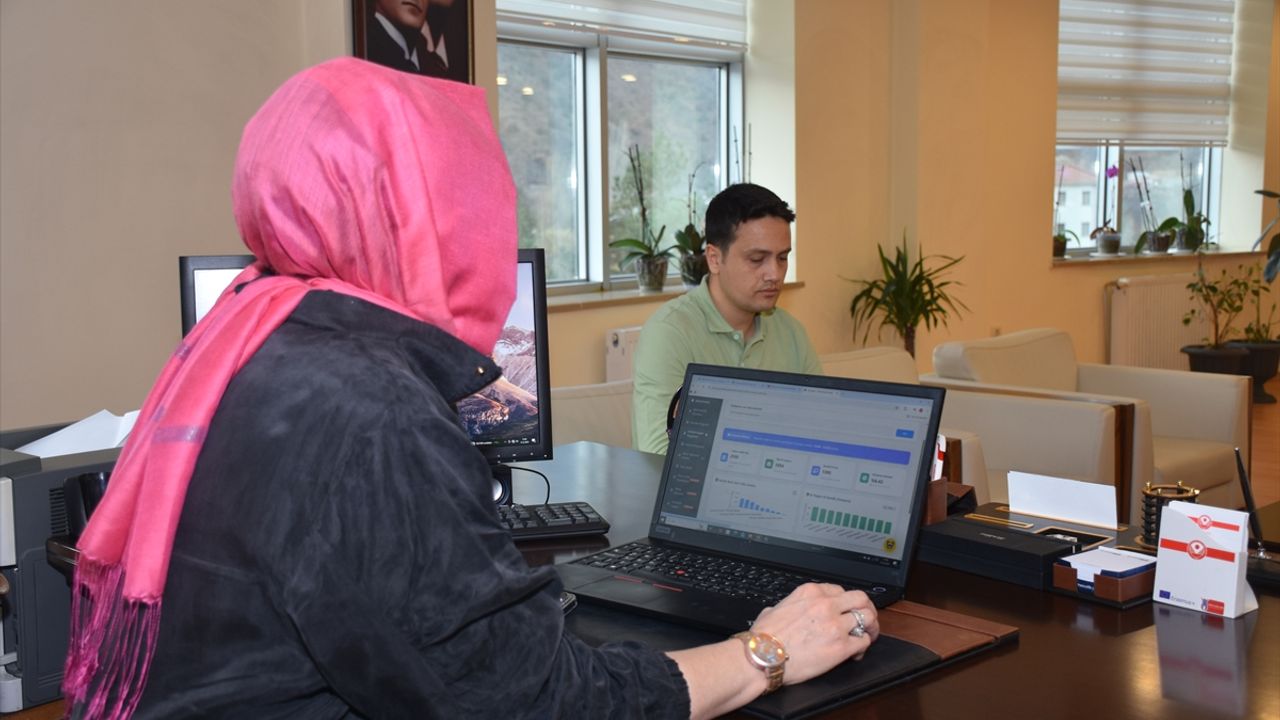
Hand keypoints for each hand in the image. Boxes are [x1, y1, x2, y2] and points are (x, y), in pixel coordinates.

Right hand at [749, 584, 878, 685]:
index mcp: (810, 592)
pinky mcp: (841, 647)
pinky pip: (863, 641)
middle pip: (860, 598)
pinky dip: (863, 647)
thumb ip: (788, 606)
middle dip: (866, 608)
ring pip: (868, 618)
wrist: (762, 657)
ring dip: (869, 627)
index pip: (840, 590)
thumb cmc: (763, 638)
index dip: (845, 602)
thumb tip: (786, 610)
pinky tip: (855, 653)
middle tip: (866, 619)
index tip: (845, 610)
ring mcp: (835, 625)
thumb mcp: (774, 609)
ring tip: (866, 635)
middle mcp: (826, 605)